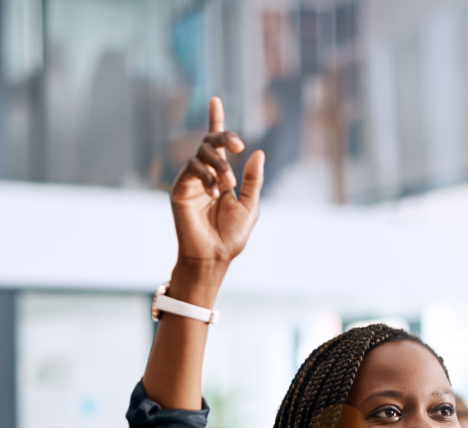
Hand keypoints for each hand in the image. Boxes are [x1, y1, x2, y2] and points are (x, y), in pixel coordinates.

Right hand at [171, 96, 264, 274]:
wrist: (213, 257)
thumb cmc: (231, 237)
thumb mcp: (249, 206)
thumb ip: (253, 181)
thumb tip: (257, 152)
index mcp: (221, 178)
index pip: (218, 146)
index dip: (216, 122)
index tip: (215, 99)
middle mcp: (204, 176)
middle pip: (209, 143)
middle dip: (224, 137)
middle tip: (239, 145)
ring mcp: (190, 181)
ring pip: (201, 153)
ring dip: (218, 164)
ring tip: (226, 184)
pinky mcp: (179, 188)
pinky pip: (191, 168)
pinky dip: (206, 176)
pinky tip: (214, 193)